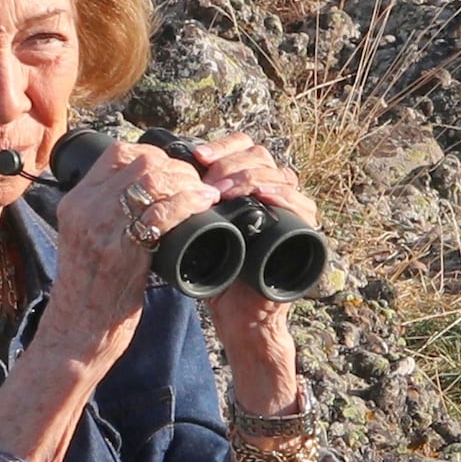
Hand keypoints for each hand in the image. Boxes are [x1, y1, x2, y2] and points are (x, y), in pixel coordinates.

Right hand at [40, 134, 223, 362]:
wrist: (78, 327)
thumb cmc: (93, 286)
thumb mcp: (91, 237)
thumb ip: (109, 212)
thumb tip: (150, 191)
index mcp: (76, 201)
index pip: (118, 153)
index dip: (155, 155)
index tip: (175, 170)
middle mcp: (84, 209)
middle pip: (140, 162)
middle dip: (178, 168)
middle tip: (197, 185)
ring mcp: (100, 229)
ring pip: (152, 182)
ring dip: (187, 184)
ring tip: (204, 195)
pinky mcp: (120, 252)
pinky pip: (160, 214)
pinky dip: (188, 204)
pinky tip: (202, 205)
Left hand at [174, 131, 319, 400]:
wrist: (238, 315)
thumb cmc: (215, 274)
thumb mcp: (196, 231)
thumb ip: (186, 204)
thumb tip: (156, 172)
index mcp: (247, 187)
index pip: (243, 148)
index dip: (223, 146)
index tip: (197, 157)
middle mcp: (272, 193)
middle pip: (261, 156)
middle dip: (232, 162)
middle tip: (207, 178)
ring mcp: (290, 211)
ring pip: (281, 174)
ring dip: (250, 177)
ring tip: (224, 190)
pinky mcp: (304, 232)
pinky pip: (303, 204)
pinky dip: (284, 196)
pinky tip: (263, 196)